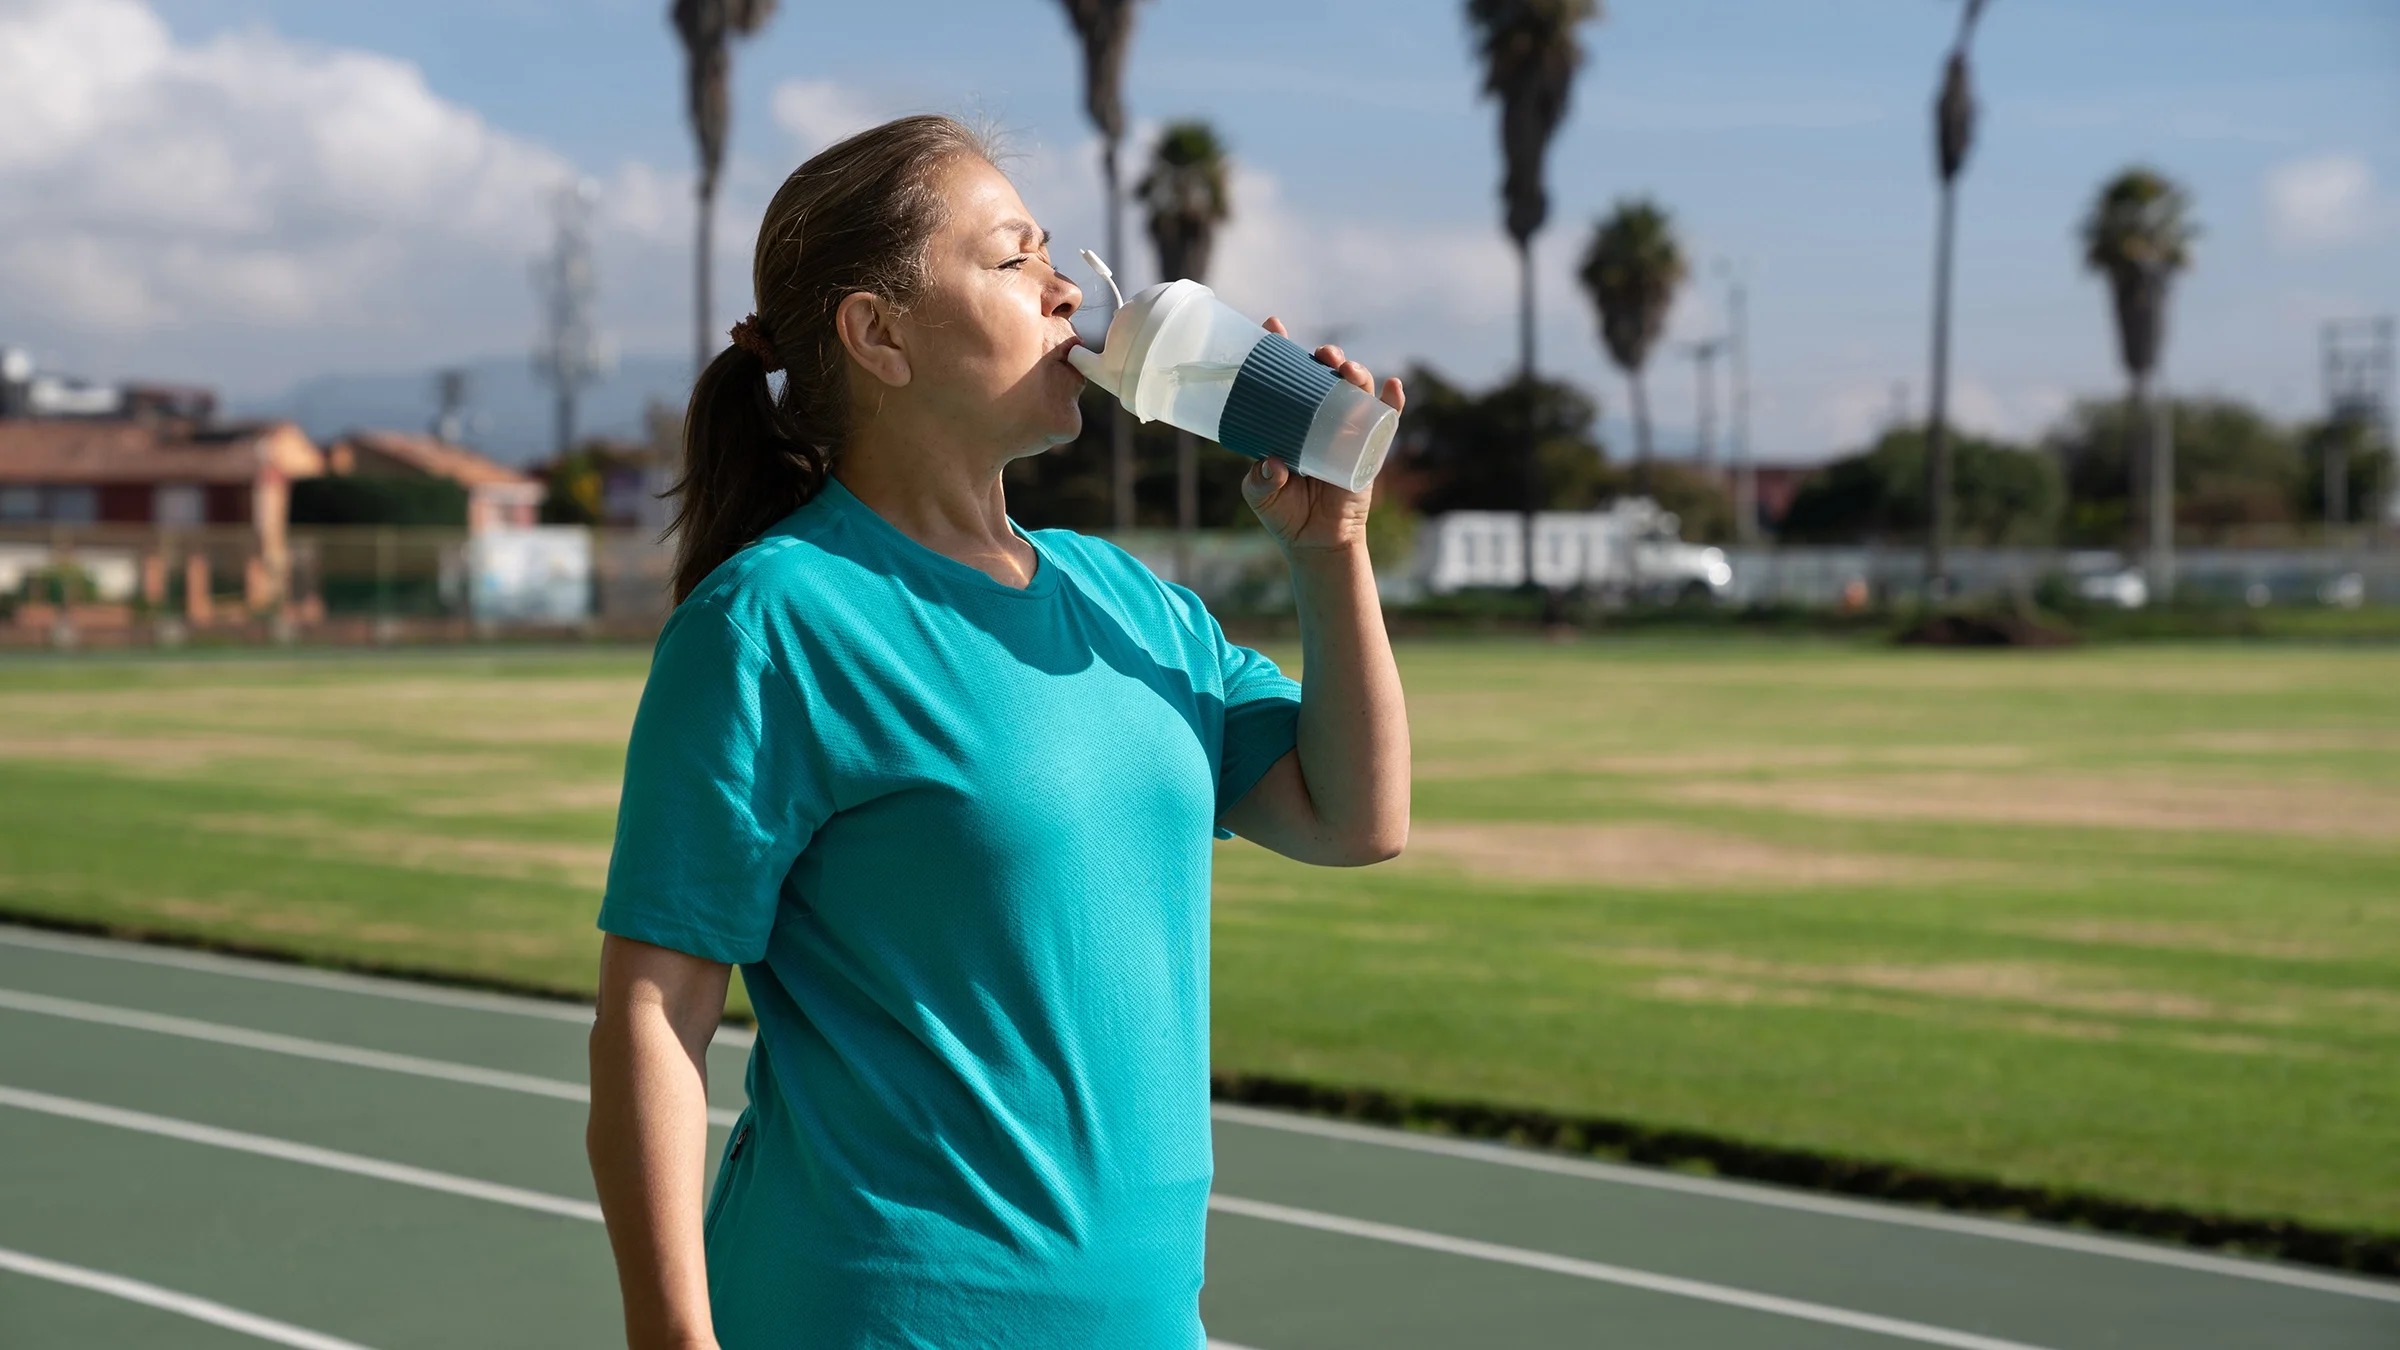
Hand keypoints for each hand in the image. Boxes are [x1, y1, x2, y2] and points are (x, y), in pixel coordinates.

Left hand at [1240, 318, 1404, 555]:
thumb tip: (1274, 464)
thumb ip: (1260, 481)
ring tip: (1348, 369)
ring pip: (1356, 390)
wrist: (1317, 541)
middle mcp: (1318, 417)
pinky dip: (1393, 402)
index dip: (1278, 350)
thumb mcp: (1261, 495)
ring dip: (1356, 373)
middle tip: (1321, 355)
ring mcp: (1347, 429)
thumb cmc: (1284, 513)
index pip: (1283, 377)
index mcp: (1288, 420)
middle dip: (1325, 357)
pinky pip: (1386, 420)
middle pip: (1325, 376)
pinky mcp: (1370, 447)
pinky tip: (1393, 387)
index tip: (1272, 326)